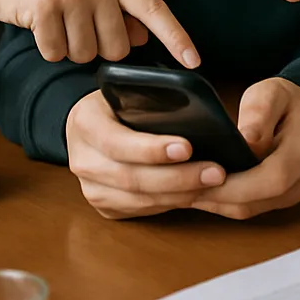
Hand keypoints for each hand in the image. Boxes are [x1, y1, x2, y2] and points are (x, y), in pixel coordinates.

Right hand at [0, 0, 198, 66]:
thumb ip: (119, 7)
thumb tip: (144, 36)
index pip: (154, 8)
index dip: (176, 37)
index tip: (195, 61)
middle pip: (117, 48)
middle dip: (97, 48)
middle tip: (76, 23)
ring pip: (86, 55)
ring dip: (70, 48)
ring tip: (57, 20)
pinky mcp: (45, 6)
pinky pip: (57, 53)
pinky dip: (47, 48)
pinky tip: (39, 25)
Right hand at [66, 90, 225, 218]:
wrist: (87, 125)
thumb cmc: (115, 102)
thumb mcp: (125, 89)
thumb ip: (149, 99)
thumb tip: (193, 113)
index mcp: (85, 123)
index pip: (117, 142)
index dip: (152, 149)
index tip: (187, 147)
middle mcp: (83, 160)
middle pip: (132, 178)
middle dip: (178, 177)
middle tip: (215, 172)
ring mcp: (91, 189)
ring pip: (139, 200)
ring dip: (180, 194)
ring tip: (213, 184)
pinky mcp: (104, 206)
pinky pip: (141, 210)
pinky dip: (171, 203)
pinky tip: (196, 194)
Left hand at [190, 78, 299, 219]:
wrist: (297, 110)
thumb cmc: (282, 99)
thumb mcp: (270, 92)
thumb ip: (260, 112)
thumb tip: (248, 140)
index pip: (275, 177)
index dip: (240, 185)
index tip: (206, 179)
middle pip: (262, 199)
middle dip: (224, 197)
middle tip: (189, 190)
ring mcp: (297, 189)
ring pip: (256, 208)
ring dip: (222, 204)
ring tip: (190, 191)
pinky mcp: (284, 197)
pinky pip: (254, 207)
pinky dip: (229, 203)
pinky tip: (207, 193)